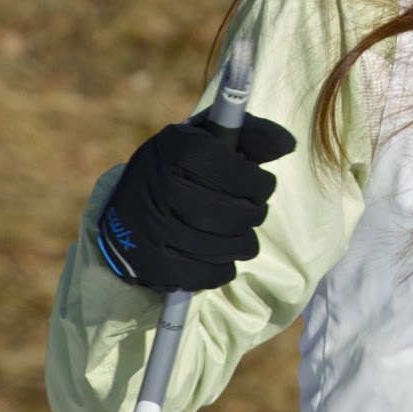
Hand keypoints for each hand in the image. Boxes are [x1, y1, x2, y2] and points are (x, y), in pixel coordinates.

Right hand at [96, 111, 295, 291]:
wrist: (124, 202)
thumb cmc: (180, 163)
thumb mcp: (212, 135)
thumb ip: (253, 135)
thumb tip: (288, 144)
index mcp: (182, 150)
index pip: (242, 176)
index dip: (261, 185)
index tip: (260, 186)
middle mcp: (164, 188)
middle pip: (235, 216)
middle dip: (254, 216)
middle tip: (253, 212)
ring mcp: (153, 229)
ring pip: (222, 248)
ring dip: (243, 244)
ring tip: (240, 234)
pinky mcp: (148, 263)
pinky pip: (202, 276)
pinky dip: (222, 270)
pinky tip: (222, 256)